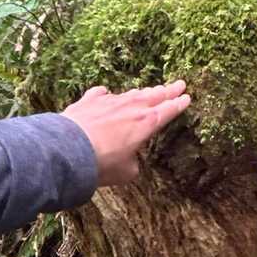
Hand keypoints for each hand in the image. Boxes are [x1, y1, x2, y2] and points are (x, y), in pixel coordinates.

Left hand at [62, 81, 190, 186]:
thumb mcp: (125, 172)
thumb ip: (132, 164)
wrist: (69, 150)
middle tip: (178, 84)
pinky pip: (101, 94)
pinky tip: (105, 93)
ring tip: (150, 90)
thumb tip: (129, 161)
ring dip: (142, 92)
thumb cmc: (101, 163)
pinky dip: (105, 95)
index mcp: (146, 124)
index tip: (186, 97)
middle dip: (168, 90)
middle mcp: (131, 108)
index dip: (178, 104)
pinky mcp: (89, 101)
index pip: (168, 110)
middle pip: (154, 96)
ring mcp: (109, 102)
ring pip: (131, 94)